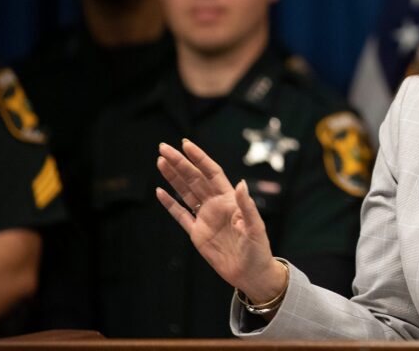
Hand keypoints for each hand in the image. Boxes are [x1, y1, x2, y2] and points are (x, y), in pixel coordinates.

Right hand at [156, 139, 286, 302]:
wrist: (251, 274)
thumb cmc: (258, 249)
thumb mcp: (255, 227)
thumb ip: (247, 206)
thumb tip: (241, 183)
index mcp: (230, 200)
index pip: (212, 173)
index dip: (199, 158)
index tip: (186, 144)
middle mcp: (216, 205)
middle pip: (194, 179)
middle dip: (180, 163)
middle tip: (163, 147)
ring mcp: (205, 218)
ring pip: (185, 193)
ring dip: (173, 177)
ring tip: (160, 161)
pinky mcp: (197, 234)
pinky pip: (180, 215)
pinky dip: (170, 204)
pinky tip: (160, 191)